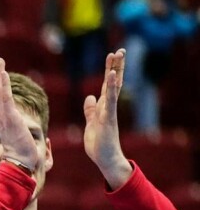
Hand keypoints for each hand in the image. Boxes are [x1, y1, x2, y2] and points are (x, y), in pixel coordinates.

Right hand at [0, 58, 39, 171]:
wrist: (21, 163)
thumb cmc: (23, 154)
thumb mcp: (24, 138)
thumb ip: (24, 132)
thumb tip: (35, 136)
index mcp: (5, 121)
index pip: (2, 100)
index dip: (1, 86)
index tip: (2, 73)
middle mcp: (2, 118)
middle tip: (0, 61)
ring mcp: (5, 118)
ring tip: (0, 64)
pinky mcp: (9, 119)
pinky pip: (4, 100)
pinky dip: (2, 87)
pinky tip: (2, 75)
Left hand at [83, 49, 133, 189]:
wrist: (105, 159)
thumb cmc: (99, 144)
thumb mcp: (91, 123)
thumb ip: (91, 110)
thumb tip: (89, 97)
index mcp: (104, 107)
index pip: (106, 85)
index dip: (108, 71)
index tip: (111, 57)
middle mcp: (109, 106)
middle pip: (112, 82)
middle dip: (116, 66)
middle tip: (119, 50)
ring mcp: (110, 111)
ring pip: (113, 87)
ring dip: (115, 71)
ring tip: (118, 55)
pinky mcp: (109, 118)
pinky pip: (110, 100)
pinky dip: (111, 87)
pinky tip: (112, 75)